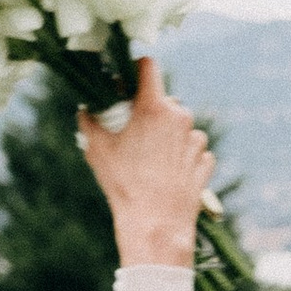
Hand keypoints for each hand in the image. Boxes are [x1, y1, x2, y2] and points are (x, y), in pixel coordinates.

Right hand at [75, 55, 211, 269]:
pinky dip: (184, 156)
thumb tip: (85, 111)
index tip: (131, 79)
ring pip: (182, 126)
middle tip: (136, 131)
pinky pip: (195, 150)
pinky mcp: (205, 161)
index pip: (149, 67)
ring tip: (153, 158)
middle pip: (165, 101)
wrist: (155, 224)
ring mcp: (196, 140)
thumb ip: (90, 122)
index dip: (138, 68)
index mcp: (153, 108)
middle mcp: (180, 117)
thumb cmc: (124, 184)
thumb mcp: (97, 149)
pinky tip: (169, 171)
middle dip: (151, 112)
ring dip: (170, 135)